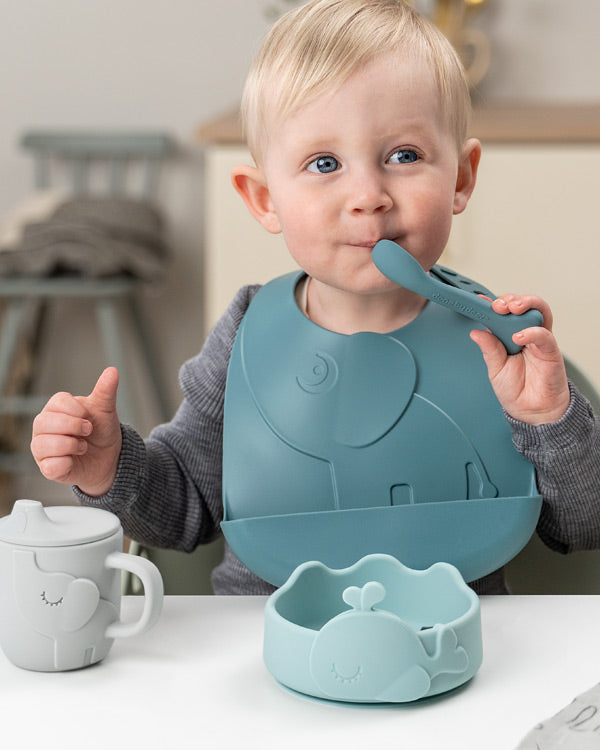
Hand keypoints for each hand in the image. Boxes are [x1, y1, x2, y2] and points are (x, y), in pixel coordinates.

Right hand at [30, 367, 121, 495]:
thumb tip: (113, 370)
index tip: (89, 417)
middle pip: (44, 422)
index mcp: (56, 408)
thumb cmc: (102, 431)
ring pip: (43, 444)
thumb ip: (106, 391)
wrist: (110, 458)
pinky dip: (66, 463)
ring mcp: (42, 448)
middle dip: (73, 426)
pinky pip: (49, 466)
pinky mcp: (47, 468)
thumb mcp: (106, 410)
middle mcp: (43, 426)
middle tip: (88, 431)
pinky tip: (74, 460)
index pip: (57, 402)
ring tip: (83, 446)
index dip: (77, 410)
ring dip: (70, 445)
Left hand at [470, 294, 569, 424]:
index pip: (503, 314)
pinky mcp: (551, 351)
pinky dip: (532, 332)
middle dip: (510, 299)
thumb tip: (476, 332)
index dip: (492, 304)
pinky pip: (544, 335)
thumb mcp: (495, 369)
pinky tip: (519, 337)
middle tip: (498, 305)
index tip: (479, 301)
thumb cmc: (516, 389)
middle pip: (523, 305)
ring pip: (539, 311)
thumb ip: (489, 350)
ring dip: (526, 304)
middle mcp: (526, 333)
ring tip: (512, 309)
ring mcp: (539, 340)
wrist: (533, 412)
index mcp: (509, 336)